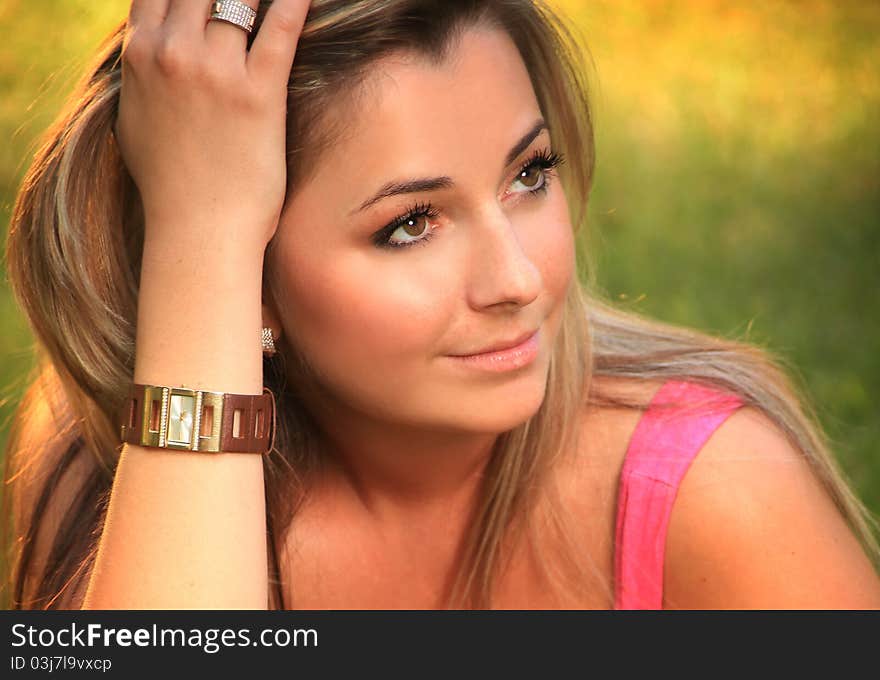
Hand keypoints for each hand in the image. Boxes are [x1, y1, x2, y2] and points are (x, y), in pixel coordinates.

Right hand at [115, 0, 309, 250]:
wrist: (197, 228)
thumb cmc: (168, 184)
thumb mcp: (133, 122)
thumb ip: (141, 79)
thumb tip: (147, 57)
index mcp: (141, 56)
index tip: (208, 1)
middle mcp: (173, 53)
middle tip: (245, 3)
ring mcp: (216, 70)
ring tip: (268, 3)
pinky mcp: (258, 92)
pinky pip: (280, 28)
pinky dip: (294, 4)